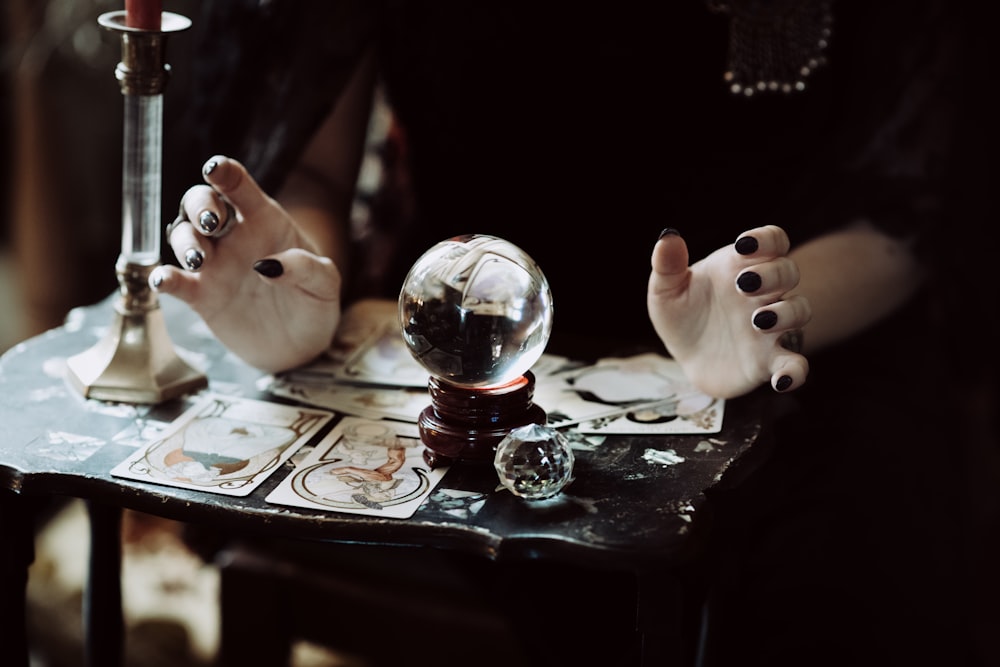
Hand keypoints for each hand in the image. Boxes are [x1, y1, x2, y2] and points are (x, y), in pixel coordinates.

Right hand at [151, 156, 341, 371]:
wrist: (302, 344)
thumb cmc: (314, 300)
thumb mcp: (325, 284)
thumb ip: (307, 268)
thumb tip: (269, 265)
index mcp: (264, 220)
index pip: (240, 187)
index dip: (225, 173)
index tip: (214, 168)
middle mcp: (233, 236)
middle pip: (202, 203)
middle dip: (199, 205)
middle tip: (211, 223)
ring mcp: (214, 264)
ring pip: (183, 236)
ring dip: (184, 241)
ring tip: (198, 259)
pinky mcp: (201, 296)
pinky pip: (176, 281)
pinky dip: (163, 278)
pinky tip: (161, 280)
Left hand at [647, 226, 810, 398]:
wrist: (688, 357)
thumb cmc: (683, 316)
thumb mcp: (666, 291)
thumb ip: (667, 265)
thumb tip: (667, 237)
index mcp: (740, 268)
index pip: (771, 241)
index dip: (766, 239)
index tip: (745, 245)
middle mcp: (763, 294)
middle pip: (788, 271)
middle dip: (773, 274)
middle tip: (744, 284)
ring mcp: (772, 327)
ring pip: (799, 309)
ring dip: (786, 313)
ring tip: (758, 320)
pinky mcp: (770, 361)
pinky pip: (796, 365)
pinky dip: (796, 373)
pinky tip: (781, 382)